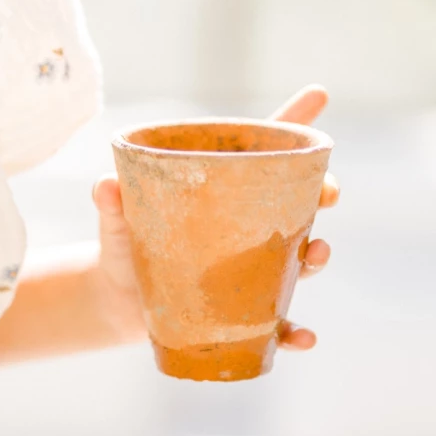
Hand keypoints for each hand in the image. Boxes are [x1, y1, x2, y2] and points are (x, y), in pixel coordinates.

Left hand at [91, 84, 339, 351]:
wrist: (115, 301)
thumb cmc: (123, 245)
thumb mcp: (117, 222)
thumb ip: (113, 204)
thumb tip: (105, 186)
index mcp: (224, 193)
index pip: (262, 151)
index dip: (293, 122)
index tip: (318, 96)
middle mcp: (248, 228)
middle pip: (299, 204)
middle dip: (322, 197)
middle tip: (330, 196)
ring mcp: (252, 270)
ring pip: (298, 261)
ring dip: (316, 257)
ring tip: (318, 254)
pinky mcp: (245, 313)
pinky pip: (278, 325)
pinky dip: (294, 334)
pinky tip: (304, 339)